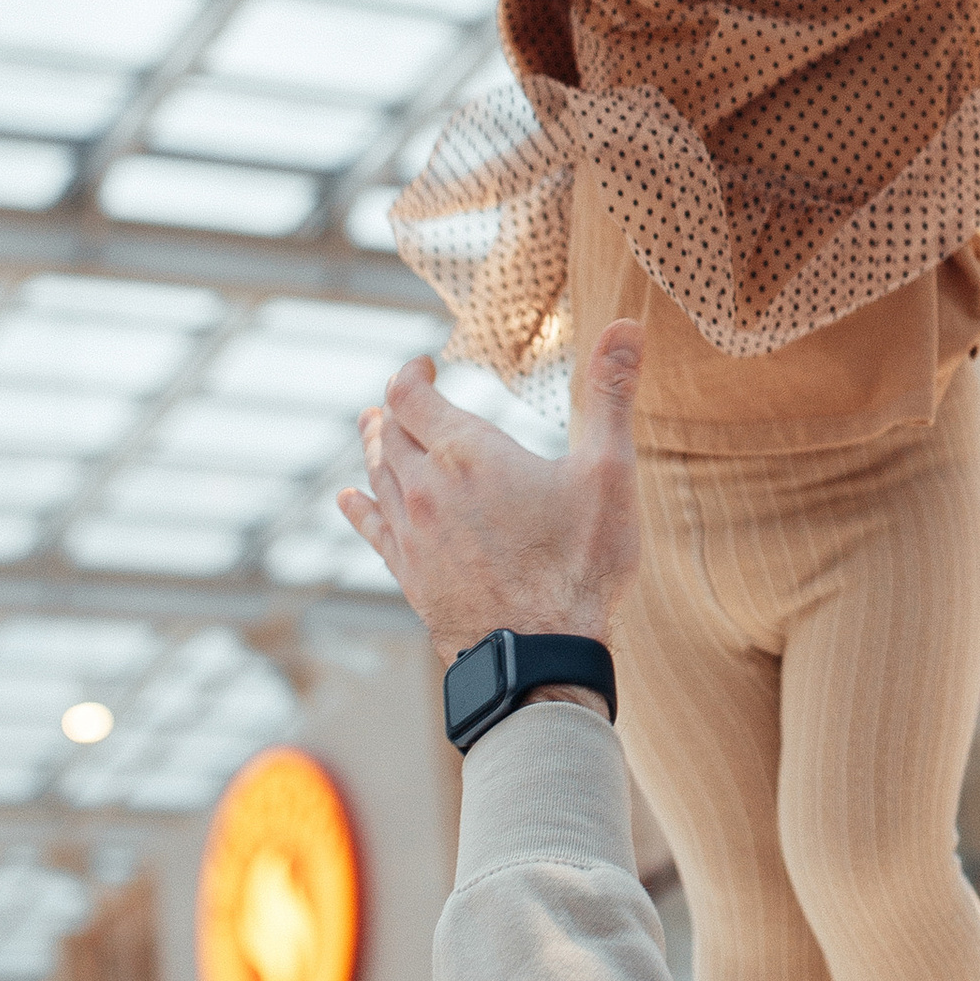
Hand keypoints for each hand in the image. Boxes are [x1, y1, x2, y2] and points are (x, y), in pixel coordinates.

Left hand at [340, 323, 642, 668]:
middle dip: (395, 409)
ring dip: (376, 448)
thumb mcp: (609, 472)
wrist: (542, 654)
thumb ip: (611, 394)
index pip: (411, 395)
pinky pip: (371, 529)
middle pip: (390, 433)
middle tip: (402, 399)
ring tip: (375, 431)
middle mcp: (426, 487)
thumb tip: (628, 326)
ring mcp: (412, 534)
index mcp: (468, 452)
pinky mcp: (410, 575)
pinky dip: (360, 505)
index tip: (426, 364)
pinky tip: (351, 498)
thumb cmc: (580, 564)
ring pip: (378, 476)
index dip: (412, 373)